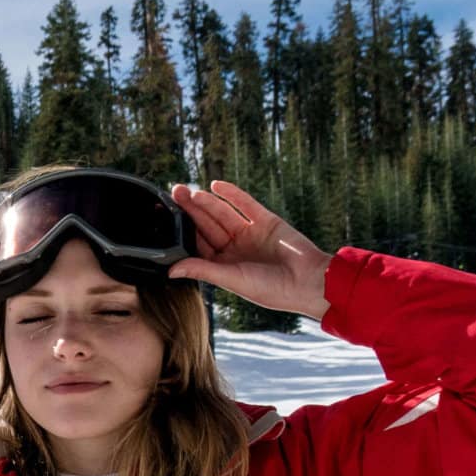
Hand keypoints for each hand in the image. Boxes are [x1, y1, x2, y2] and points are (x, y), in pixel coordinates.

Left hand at [168, 181, 333, 319]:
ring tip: (190, 192)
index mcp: (225, 265)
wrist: (309, 281)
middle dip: (191, 210)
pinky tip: (216, 186)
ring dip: (208, 202)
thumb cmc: (272, 289)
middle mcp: (236, 248)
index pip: (199, 244)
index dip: (184, 231)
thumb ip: (202, 269)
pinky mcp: (267, 220)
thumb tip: (171, 270)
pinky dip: (232, 194)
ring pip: (223, 213)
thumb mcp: (231, 279)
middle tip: (174, 193)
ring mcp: (251, 233)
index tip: (167, 217)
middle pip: (208, 225)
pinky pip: (246, 204)